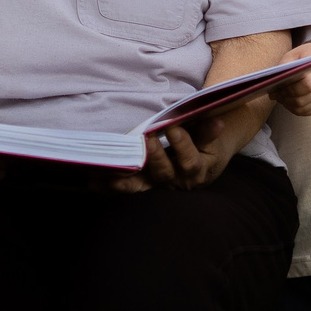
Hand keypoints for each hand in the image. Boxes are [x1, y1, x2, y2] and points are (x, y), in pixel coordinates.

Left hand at [123, 98, 265, 191]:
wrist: (205, 163)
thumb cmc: (207, 145)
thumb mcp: (212, 138)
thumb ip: (209, 131)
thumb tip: (217, 122)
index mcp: (197, 170)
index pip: (189, 160)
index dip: (182, 145)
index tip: (173, 128)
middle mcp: (177, 182)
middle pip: (164, 173)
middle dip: (154, 157)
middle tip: (146, 139)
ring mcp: (159, 186)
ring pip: (142, 186)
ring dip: (126, 181)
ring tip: (111, 175)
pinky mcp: (145, 186)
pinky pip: (128, 187)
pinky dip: (110, 186)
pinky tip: (94, 182)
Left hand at [274, 60, 310, 116]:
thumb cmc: (310, 56)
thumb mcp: (296, 53)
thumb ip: (285, 65)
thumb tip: (273, 80)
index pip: (306, 86)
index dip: (290, 89)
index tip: (278, 86)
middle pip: (302, 100)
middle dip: (285, 98)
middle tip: (274, 94)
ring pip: (302, 109)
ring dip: (288, 104)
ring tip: (279, 97)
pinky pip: (306, 112)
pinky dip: (294, 108)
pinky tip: (288, 100)